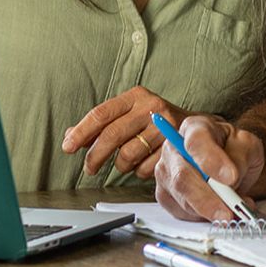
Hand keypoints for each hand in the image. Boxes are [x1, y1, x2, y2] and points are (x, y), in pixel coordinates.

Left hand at [61, 87, 189, 177]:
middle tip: (89, 168)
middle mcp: (151, 107)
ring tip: (127, 161)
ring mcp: (165, 127)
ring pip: (127, 155)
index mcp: (135, 96)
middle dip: (95, 156)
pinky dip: (139, 171)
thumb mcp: (128, 115)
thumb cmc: (154, 122)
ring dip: (121, 165)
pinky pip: (144, 168)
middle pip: (112, 135)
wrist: (197, 128)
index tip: (68, 147)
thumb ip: (100, 125)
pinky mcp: (174, 147)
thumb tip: (70, 136)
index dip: (81, 132)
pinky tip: (145, 162)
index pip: (101, 113)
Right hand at [155, 114, 264, 221]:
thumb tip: (230, 180)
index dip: (212, 161)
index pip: (197, 142)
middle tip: (229, 213)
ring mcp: (165, 172)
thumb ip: (240, 157)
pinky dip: (202, 217)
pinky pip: (181, 213)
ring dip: (209, 211)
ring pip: (182, 199)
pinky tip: (217, 211)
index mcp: (195, 128)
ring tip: (233, 211)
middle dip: (208, 199)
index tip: (231, 178)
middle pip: (183, 177)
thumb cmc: (233, 148)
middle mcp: (173, 148)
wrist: (225, 158)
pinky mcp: (165, 195)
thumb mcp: (247, 145)